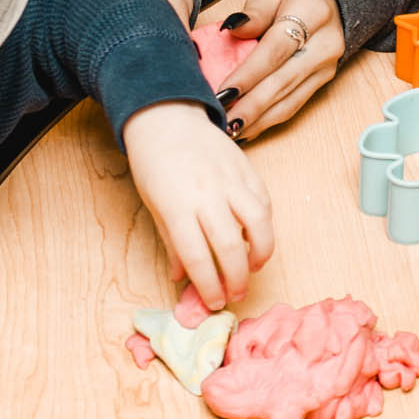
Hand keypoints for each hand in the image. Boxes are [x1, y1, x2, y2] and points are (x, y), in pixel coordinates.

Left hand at [123, 99, 273, 309]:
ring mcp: (230, 179)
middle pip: (231, 245)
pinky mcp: (247, 168)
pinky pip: (264, 201)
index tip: (214, 302)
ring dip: (261, 252)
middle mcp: (207, 193)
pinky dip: (264, 224)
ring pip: (259, 222)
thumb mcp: (154, 205)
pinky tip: (256, 236)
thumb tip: (183, 277)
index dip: (209, 285)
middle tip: (236, 293)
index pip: (198, 256)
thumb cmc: (154, 164)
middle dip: (237, 278)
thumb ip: (172, 242)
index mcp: (177, 206)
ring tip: (253, 266)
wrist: (166, 117)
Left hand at [206, 0, 343, 140]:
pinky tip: (248, 129)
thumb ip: (252, 14)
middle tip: (224, 121)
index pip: (276, 50)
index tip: (224, 92)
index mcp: (312, 14)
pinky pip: (295, 104)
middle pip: (284, 81)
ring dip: (259, 119)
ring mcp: (327, 66)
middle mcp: (325, 44)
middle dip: (252, 106)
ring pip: (291, 100)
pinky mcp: (323, 81)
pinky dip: (269, 119)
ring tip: (231, 130)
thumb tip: (229, 30)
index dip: (249, 74)